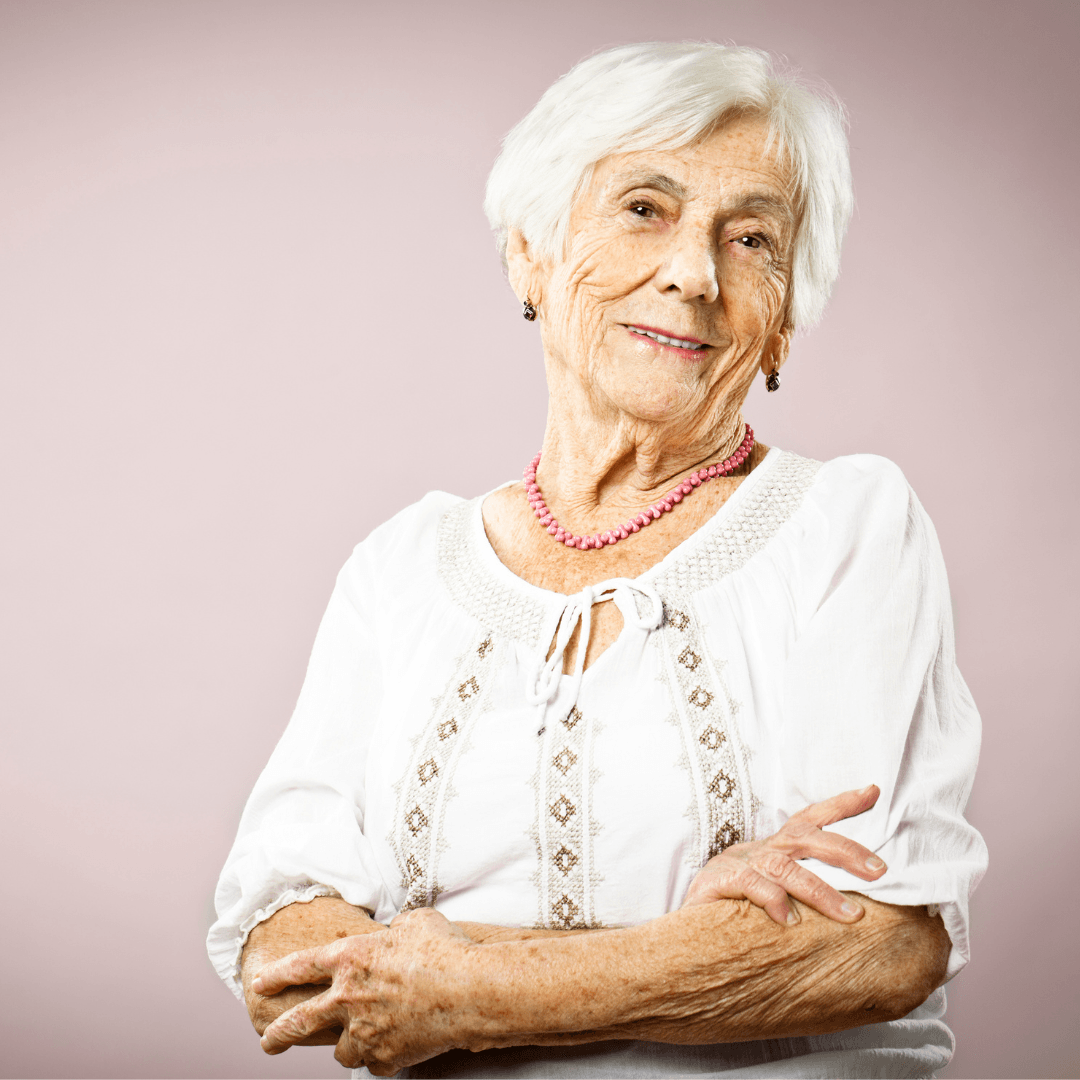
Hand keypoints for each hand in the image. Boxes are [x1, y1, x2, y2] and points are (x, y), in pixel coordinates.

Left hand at [252, 907, 477, 1074]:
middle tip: (268, 1042)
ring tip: (356, 1041)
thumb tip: (396, 935)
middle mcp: (347, 997)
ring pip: (339, 1050)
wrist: (469, 991)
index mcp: (350, 957)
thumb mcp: (415, 922)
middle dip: (277, 1035)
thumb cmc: (445, 949)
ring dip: (346, 1044)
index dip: (277, 974)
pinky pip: (374, 1062)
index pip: (300, 966)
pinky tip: (396, 1047)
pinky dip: (382, 1057)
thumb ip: (395, 930)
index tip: (259, 984)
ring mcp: (363, 1031)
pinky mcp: (383, 1058)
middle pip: (298, 1022)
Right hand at [681, 784, 885, 924]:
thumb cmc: (743, 902)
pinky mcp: (721, 880)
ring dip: (821, 891)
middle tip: (879, 871)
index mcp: (781, 845)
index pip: (813, 817)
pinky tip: (789, 921)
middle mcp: (765, 848)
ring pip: (787, 868)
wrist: (691, 920)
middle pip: (810, 839)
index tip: (873, 790)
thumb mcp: (778, 887)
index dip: (842, 803)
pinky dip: (773, 900)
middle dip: (847, 852)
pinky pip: (752, 885)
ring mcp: (743, 862)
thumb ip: (809, 886)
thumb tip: (863, 904)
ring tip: (850, 915)